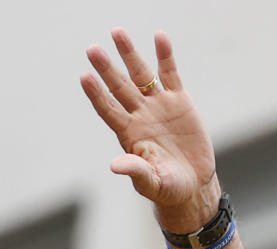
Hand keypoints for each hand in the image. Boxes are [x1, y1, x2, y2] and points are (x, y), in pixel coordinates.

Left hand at [78, 29, 219, 231]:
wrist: (192, 184)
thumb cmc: (167, 188)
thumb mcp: (151, 182)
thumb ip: (135, 171)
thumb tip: (114, 166)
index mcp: (128, 134)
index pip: (108, 109)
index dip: (96, 94)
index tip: (84, 77)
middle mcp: (139, 115)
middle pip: (119, 87)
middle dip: (106, 68)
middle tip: (91, 49)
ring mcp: (158, 106)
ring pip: (141, 75)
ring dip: (129, 54)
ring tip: (117, 33)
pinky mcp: (179, 101)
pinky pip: (170, 74)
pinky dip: (165, 56)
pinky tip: (158, 37)